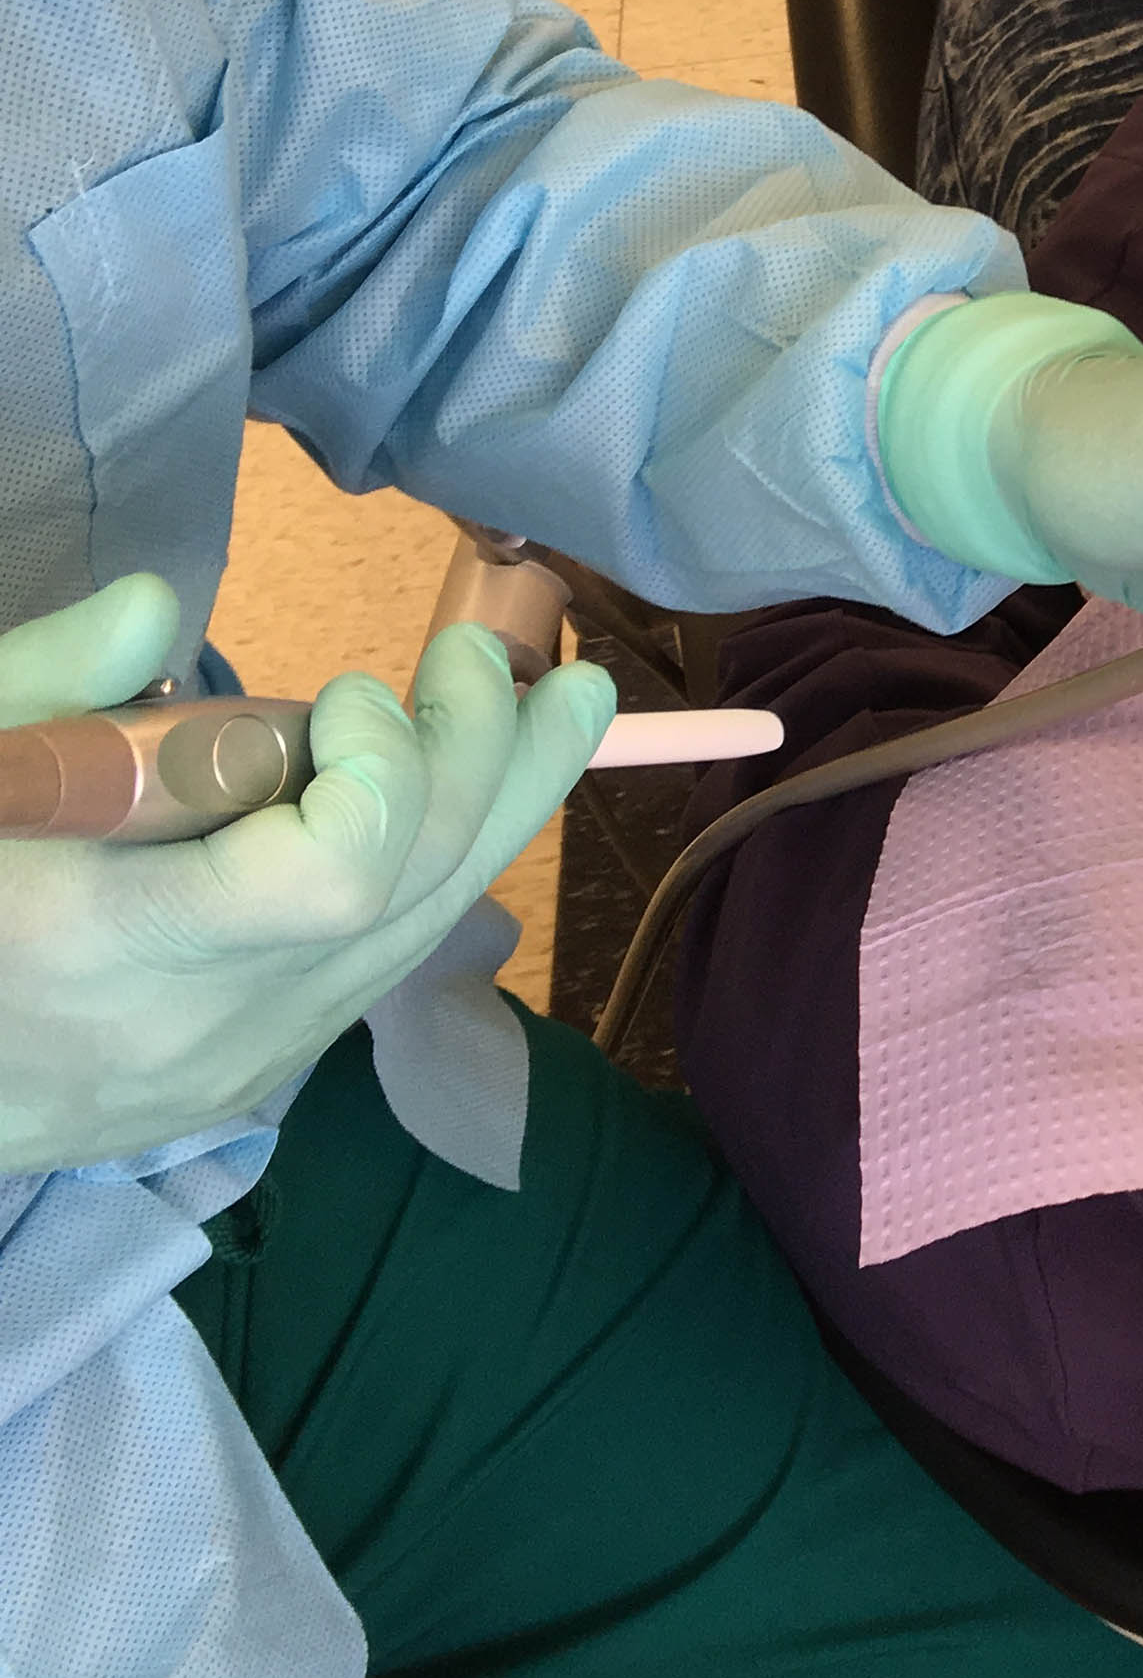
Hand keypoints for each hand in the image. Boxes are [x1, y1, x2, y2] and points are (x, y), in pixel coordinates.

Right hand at [0, 576, 612, 1172]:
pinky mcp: (263, 1069)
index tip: (346, 690)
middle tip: (483, 652)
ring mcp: (249, 1058)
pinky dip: (437, 866)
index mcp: (114, 942)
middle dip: (482, 757)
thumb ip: (42, 684)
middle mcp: (209, 1019)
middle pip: (416, 891)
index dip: (381, 774)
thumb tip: (152, 607)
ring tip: (555, 705)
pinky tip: (471, 790)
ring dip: (499, 805)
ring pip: (426, 930)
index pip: (331, 881)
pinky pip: (386, 962)